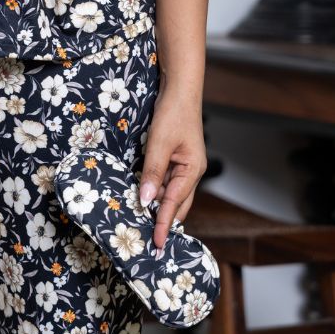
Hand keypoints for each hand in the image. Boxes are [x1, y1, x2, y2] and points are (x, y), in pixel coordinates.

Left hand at [138, 81, 207, 249]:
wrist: (179, 89)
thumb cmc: (173, 113)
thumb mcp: (159, 143)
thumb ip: (152, 172)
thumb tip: (145, 200)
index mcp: (192, 170)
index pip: (175, 204)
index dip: (163, 224)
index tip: (156, 243)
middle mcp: (191, 171)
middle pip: (177, 203)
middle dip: (163, 220)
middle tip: (150, 240)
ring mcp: (184, 165)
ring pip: (170, 192)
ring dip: (157, 204)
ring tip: (142, 220)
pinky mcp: (175, 158)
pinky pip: (165, 179)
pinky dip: (155, 188)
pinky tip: (144, 193)